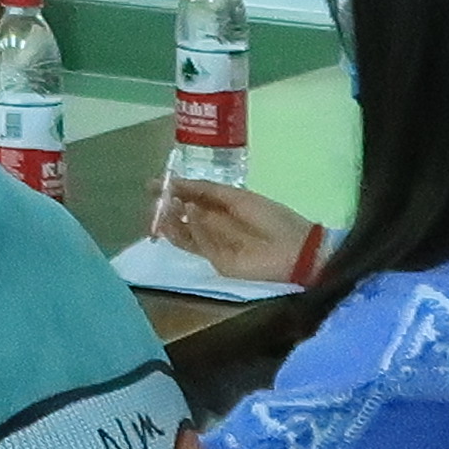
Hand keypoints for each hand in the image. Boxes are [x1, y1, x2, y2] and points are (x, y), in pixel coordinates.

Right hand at [150, 180, 318, 286]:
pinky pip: (199, 246)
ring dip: (172, 220)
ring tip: (166, 205)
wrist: (295, 248)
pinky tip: (188, 213)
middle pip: (181, 220)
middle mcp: (213, 229)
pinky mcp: (218, 263)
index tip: (153, 185)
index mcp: (220, 211)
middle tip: (155, 198)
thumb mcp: (238, 197)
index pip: (189, 202)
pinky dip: (191, 230)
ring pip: (184, 235)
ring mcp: (214, 247)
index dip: (171, 193)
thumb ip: (208, 191)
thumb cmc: (271, 218)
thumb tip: (177, 189)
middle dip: (166, 208)